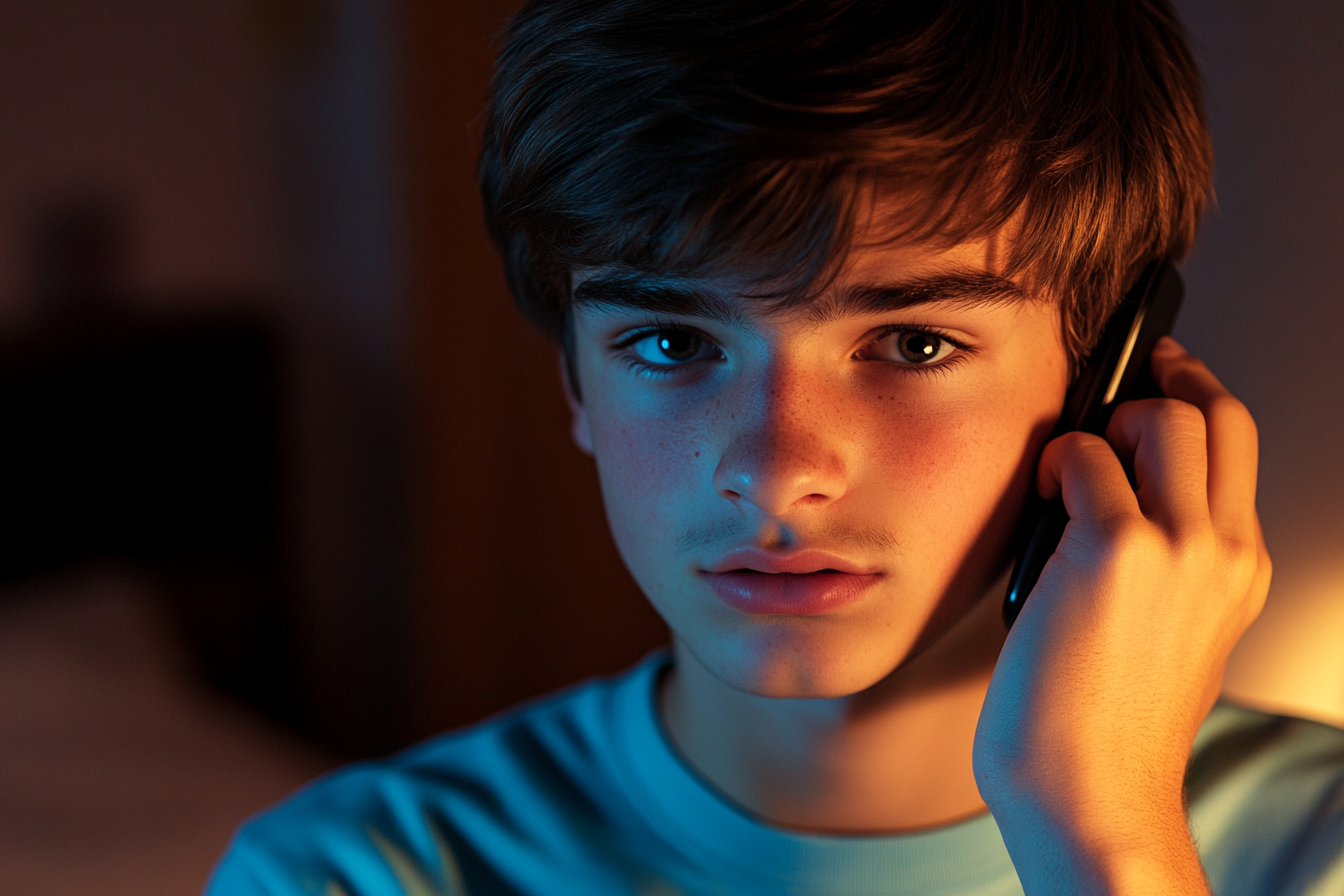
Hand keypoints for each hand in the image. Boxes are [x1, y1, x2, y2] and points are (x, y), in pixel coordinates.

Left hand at [972, 337, 1271, 894]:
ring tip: (1064, 477)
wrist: (1092, 797)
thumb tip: (1103, 493)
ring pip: (1161, 417)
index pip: (1238, 446)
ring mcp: (1179, 547)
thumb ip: (1160, 564)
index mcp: (1238, 572)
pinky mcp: (1116, 551)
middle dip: (1157, 386)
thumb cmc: (1103, 727)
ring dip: (1102, 426)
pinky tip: (1038, 502)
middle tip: (1106, 391)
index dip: (1197, 395)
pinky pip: (1083, 457)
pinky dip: (1054, 464)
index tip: (1161, 373)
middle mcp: (1224, 552)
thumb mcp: (1164, 634)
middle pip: (1214, 413)